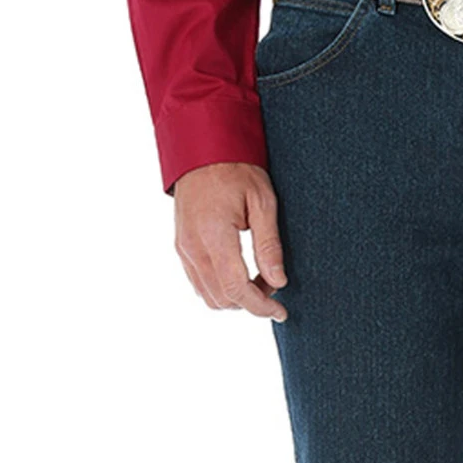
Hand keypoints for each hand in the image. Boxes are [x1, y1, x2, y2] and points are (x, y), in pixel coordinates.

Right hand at [173, 162, 287, 319]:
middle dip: (252, 301)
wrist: (202, 150)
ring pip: (209, 297)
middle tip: (274, 283)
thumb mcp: (262, 202)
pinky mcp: (181, 248)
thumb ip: (269, 245)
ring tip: (259, 277)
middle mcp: (192, 247)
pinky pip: (199, 283)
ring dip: (236, 297)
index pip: (236, 289)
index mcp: (214, 235)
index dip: (261, 306)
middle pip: (223, 298)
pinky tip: (240, 272)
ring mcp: (183, 249)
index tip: (281, 312)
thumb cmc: (235, 170)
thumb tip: (278, 282)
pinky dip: (221, 288)